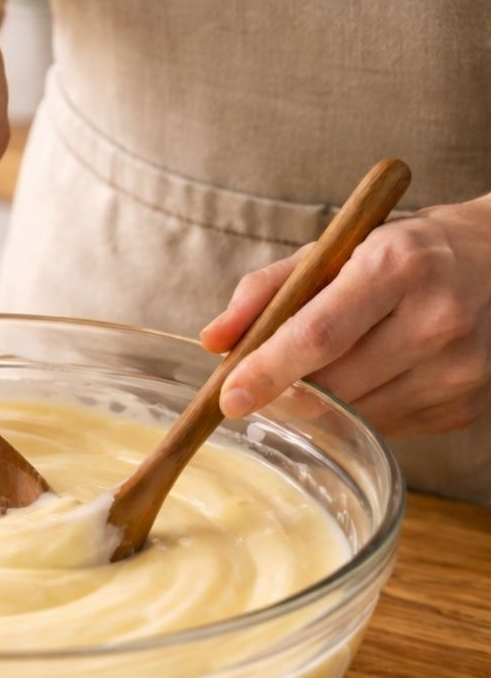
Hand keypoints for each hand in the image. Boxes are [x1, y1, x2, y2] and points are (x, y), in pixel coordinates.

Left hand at [201, 195, 490, 435]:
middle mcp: (437, 320)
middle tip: (258, 382)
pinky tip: (372, 373)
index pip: (319, 335)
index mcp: (399, 267)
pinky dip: (357, 411)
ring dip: (319, 403)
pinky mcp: (465, 407)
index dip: (267, 371)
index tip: (228, 398)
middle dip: (282, 392)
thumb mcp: (336, 248)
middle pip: (331, 386)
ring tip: (328, 364)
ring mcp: (459, 370)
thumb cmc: (405, 252)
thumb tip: (213, 342)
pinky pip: (382, 429)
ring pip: (352, 417)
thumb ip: (267, 291)